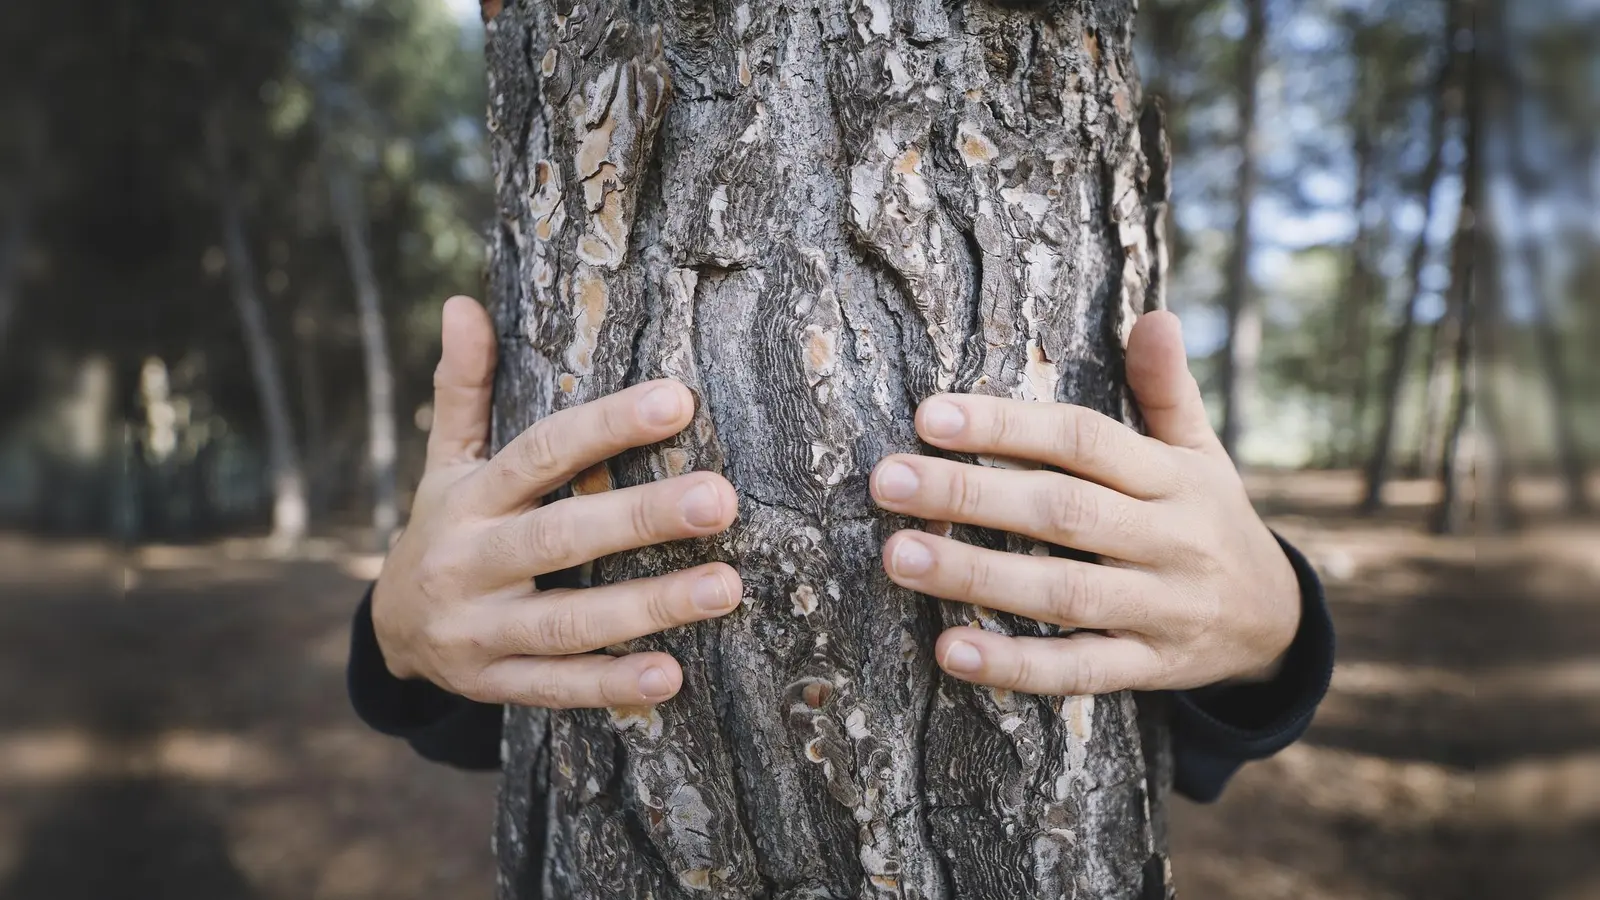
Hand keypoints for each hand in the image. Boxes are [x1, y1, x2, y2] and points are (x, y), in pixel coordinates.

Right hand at [371, 296, 741, 707]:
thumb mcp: (446, 461)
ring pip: (567, 621)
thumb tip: (461, 303)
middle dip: (642, 518)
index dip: (607, 426)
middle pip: (560, 537)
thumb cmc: (446, 527)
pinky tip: (671, 676)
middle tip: (721, 500)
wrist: (389, 633)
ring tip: (725, 588)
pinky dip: (610, 686)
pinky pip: (555, 687)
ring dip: (648, 607)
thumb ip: (463, 388)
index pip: (541, 453)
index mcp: (469, 498)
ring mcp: (479, 630)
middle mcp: (470, 562)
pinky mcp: (494, 683)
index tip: (678, 400)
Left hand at [869, 311, 1300, 695]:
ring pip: (1062, 592)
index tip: (930, 415)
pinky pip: (1078, 670)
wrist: (1277, 624)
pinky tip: (950, 652)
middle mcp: (1167, 540)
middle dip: (970, 495)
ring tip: (898, 556)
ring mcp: (1159, 609)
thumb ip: (1168, 389)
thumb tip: (1155, 316)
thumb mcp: (1201, 452)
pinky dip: (1014, 665)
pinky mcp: (1148, 668)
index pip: (1083, 440)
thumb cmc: (1209, 519)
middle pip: (1063, 511)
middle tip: (887, 480)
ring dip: (975, 577)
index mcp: (1171, 478)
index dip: (1007, 426)